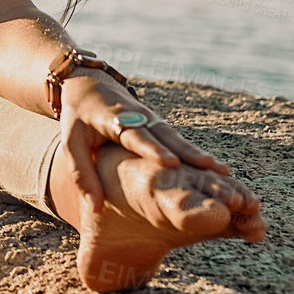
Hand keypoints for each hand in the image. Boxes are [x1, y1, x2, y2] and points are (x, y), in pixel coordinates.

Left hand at [59, 73, 232, 214]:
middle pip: (162, 135)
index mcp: (110, 117)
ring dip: (197, 153)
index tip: (170, 163)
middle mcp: (134, 115)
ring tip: (222, 171)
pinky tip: (215, 168)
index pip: (133, 134)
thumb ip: (82, 175)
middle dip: (186, 151)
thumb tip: (95, 210)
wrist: (87, 83)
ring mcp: (148, 117)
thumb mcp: (71, 142)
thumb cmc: (77, 116)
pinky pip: (176, 138)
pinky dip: (195, 151)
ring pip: (174, 136)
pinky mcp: (156, 123)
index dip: (151, 148)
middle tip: (210, 168)